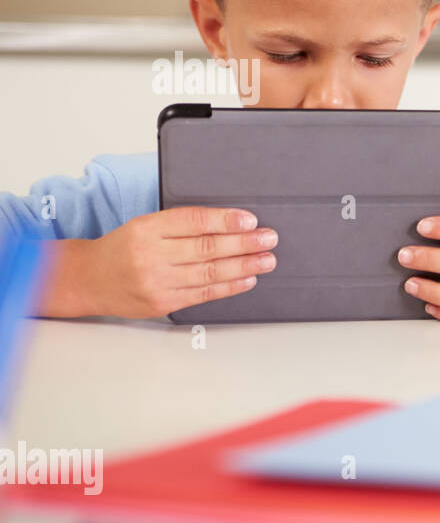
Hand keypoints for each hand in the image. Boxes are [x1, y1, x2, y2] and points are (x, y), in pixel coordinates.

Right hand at [82, 207, 277, 317]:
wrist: (88, 280)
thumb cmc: (122, 248)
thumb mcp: (145, 225)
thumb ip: (180, 224)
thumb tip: (228, 224)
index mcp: (146, 228)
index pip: (193, 221)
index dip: (225, 220)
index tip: (250, 220)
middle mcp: (151, 255)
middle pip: (207, 248)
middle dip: (244, 243)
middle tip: (268, 238)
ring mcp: (157, 282)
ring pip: (209, 272)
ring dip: (244, 266)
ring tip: (266, 259)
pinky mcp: (163, 303)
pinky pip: (204, 294)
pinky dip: (230, 286)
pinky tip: (248, 278)